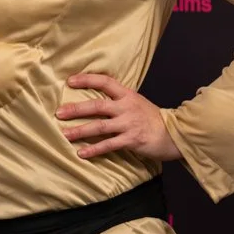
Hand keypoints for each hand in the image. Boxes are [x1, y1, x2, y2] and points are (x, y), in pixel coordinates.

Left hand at [56, 71, 179, 162]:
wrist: (174, 134)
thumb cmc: (152, 118)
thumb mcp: (137, 102)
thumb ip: (119, 100)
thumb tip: (96, 100)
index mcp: (127, 95)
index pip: (105, 82)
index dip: (87, 80)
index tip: (70, 81)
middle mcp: (126, 107)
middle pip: (97, 105)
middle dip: (76, 109)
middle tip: (59, 113)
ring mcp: (128, 124)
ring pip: (99, 126)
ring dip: (80, 131)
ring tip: (65, 134)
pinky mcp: (131, 140)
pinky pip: (109, 145)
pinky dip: (94, 150)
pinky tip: (81, 154)